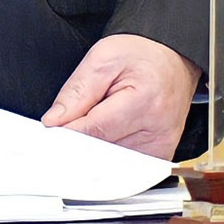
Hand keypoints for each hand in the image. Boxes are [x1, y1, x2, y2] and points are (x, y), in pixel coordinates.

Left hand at [41, 33, 197, 157]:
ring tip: (101, 120)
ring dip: (97, 149)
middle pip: (101, 152)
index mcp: (144, 102)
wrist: (172, 58)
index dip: (67, 134)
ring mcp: (161, 148)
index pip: (93, 131)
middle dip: (80, 142)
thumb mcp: (103, 59)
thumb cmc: (142, 55)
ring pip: (110, 163)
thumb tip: (54, 122)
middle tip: (70, 127)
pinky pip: (124, 167)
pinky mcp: (160, 158)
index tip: (51, 134)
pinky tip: (111, 136)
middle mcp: (158, 130)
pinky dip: (111, 156)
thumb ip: (76, 92)